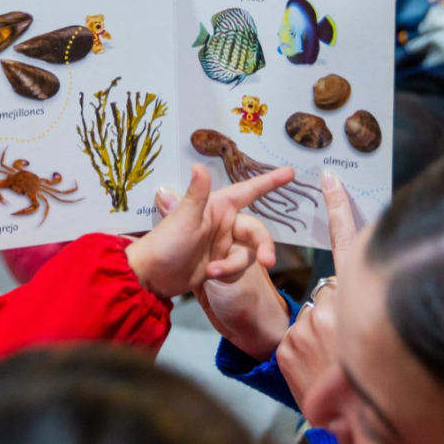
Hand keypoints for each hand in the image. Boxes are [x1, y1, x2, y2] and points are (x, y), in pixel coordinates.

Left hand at [125, 163, 293, 299]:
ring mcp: (224, 244)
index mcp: (218, 206)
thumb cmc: (165, 243)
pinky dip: (227, 273)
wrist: (152, 276)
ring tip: (213, 272)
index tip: (291, 172)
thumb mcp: (183, 218)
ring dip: (234, 265)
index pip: (249, 190)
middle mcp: (225, 223)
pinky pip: (237, 267)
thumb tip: (200, 165)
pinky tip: (208, 277)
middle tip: (268, 261)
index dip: (270, 181)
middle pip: (257, 231)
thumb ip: (196, 194)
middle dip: (264, 246)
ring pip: (248, 253)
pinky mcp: (221, 263)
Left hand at [277, 172, 358, 408]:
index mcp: (359, 300)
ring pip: (310, 320)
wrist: (352, 432)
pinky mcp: (288, 344)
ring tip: (334, 373)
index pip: (348, 245)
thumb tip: (354, 303)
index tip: (328, 179)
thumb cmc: (371, 391)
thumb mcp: (373, 341)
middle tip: (341, 346)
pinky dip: (304, 358)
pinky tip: (317, 377)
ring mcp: (310, 325)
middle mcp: (336, 307)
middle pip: (330, 295)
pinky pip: (294, 341)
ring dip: (320, 344)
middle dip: (335, 317)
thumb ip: (365, 313)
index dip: (339, 211)